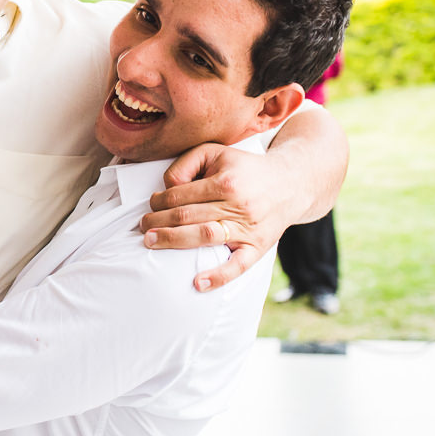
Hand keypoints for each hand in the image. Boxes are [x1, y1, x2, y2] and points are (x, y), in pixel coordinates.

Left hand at [140, 143, 295, 290]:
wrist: (291, 182)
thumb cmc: (244, 168)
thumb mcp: (215, 152)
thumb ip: (186, 163)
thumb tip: (167, 187)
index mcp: (226, 181)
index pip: (180, 195)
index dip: (159, 201)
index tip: (151, 205)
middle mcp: (238, 205)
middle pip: (187, 216)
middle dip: (158, 222)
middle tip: (143, 227)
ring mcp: (249, 228)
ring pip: (205, 237)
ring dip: (173, 241)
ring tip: (151, 242)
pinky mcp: (258, 246)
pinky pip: (239, 265)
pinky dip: (218, 276)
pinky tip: (197, 283)